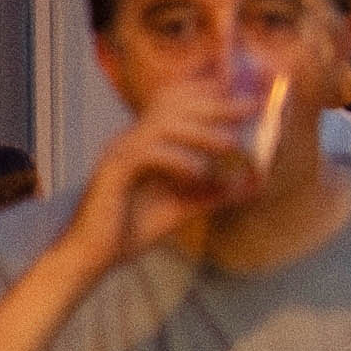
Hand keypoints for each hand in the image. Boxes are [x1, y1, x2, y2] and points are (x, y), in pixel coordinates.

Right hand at [57, 60, 264, 270]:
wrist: (94, 257)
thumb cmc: (134, 228)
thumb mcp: (187, 205)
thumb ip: (218, 192)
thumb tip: (256, 184)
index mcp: (147, 140)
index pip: (177, 101)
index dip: (212, 93)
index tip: (249, 96)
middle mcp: (131, 139)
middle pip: (174, 105)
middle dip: (216, 104)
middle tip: (251, 108)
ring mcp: (119, 153)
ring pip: (162, 125)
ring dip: (201, 132)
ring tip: (231, 144)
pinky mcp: (111, 172)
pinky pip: (146, 154)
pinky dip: (176, 159)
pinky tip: (197, 172)